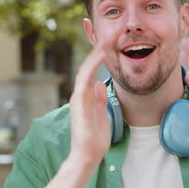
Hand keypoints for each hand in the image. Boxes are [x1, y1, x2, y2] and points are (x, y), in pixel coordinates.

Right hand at [67, 43, 110, 167]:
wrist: (88, 154)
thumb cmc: (95, 136)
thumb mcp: (101, 113)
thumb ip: (99, 99)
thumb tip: (99, 84)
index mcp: (86, 95)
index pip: (92, 70)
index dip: (99, 56)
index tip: (110, 42)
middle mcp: (80, 93)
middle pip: (88, 65)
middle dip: (98, 49)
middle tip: (109, 33)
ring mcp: (78, 96)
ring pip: (85, 68)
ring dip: (95, 53)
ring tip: (106, 38)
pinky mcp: (78, 102)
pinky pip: (85, 79)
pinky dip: (92, 65)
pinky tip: (101, 55)